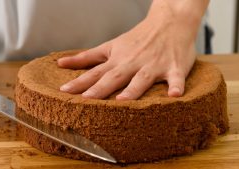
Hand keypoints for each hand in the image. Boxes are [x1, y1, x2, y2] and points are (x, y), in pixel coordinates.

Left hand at [58, 0, 208, 99]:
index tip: (65, 92)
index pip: (95, 72)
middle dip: (100, 89)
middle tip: (86, 100)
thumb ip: (87, 57)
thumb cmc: (137, 37)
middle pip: (114, 77)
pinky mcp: (173, 67)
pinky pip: (176, 77)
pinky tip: (175, 95)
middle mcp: (133, 63)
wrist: (168, 22)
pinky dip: (176, 85)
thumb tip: (61, 63)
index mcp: (117, 59)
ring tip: (122, 100)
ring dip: (133, 89)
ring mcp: (153, 65)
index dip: (80, 82)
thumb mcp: (110, 46)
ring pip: (142, 79)